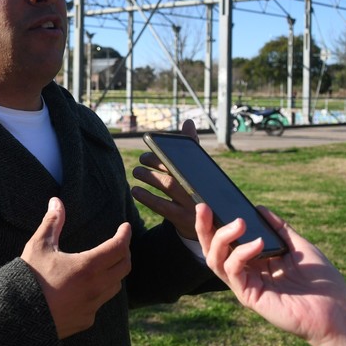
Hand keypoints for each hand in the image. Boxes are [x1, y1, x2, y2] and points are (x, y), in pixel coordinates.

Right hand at [21, 197, 131, 339]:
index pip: (119, 247)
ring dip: (114, 273)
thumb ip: (52, 223)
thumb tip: (56, 201)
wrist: (17, 315)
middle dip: (124, 252)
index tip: (125, 227)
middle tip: (119, 243)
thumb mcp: (39, 246)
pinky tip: (88, 288)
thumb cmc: (29, 278)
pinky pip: (100, 303)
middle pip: (124, 267)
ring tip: (105, 264)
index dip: (125, 235)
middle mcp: (96, 287)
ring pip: (115, 286)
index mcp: (88, 267)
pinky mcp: (86, 320)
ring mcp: (92, 306)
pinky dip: (99, 292)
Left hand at [131, 119, 198, 238]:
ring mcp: (192, 205)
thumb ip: (192, 147)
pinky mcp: (182, 220)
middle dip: (156, 162)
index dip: (169, 151)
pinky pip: (162, 207)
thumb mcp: (199, 170)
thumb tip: (188, 122)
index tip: (153, 145)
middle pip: (176, 170)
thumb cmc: (199, 189)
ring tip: (137, 172)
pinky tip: (136, 191)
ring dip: (149, 177)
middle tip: (142, 159)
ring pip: (168, 186)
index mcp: (203, 174)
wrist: (209, 223)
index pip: (186, 158)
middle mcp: (199, 188)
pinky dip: (147, 198)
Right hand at [196, 205, 345, 345]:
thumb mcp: (299, 246)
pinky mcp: (249, 296)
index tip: (209, 202)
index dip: (214, 223)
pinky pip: (234, 272)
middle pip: (213, 249)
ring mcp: (245, 285)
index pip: (226, 241)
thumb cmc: (322, 281)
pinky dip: (241, 254)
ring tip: (239, 223)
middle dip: (204, 227)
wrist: (337, 310)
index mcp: (255, 261)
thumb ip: (279, 228)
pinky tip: (258, 243)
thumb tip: (259, 208)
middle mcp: (246, 272)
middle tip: (204, 208)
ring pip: (215, 260)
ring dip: (221, 238)